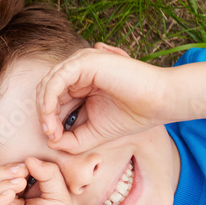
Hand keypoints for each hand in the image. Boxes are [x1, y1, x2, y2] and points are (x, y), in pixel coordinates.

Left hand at [38, 44, 169, 151]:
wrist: (161, 103)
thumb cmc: (132, 115)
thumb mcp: (94, 132)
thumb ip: (72, 139)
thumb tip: (50, 142)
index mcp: (80, 82)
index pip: (52, 99)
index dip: (48, 119)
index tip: (53, 139)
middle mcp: (78, 70)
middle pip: (46, 90)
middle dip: (44, 115)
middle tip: (51, 135)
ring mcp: (81, 63)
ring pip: (48, 84)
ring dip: (45, 109)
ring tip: (51, 129)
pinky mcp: (85, 62)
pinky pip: (57, 79)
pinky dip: (50, 98)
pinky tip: (51, 114)